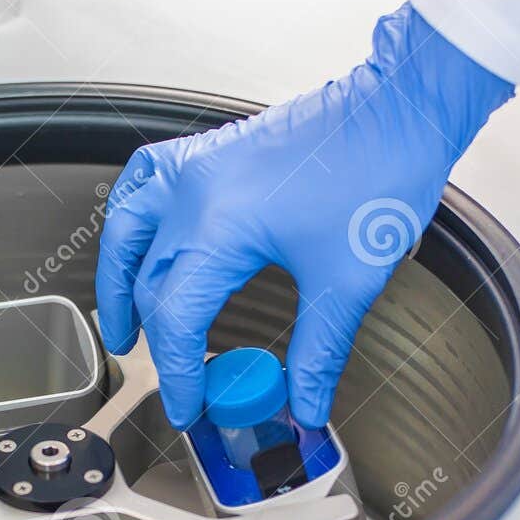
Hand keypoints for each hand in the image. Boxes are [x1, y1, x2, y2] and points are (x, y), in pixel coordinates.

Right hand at [95, 3, 512, 428]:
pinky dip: (131, 218)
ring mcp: (197, 165)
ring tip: (123, 325)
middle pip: (147, 281)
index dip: (178, 372)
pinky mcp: (210, 151)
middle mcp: (194, 191)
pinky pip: (144, 182)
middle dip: (154, 339)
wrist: (401, 112)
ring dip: (118, 281)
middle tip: (174, 380)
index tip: (188, 407)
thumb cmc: (378, 175)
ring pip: (126, 230)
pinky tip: (137, 240)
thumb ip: (317, 353)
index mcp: (219, 226)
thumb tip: (305, 403)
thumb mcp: (346, 282)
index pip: (175, 317)